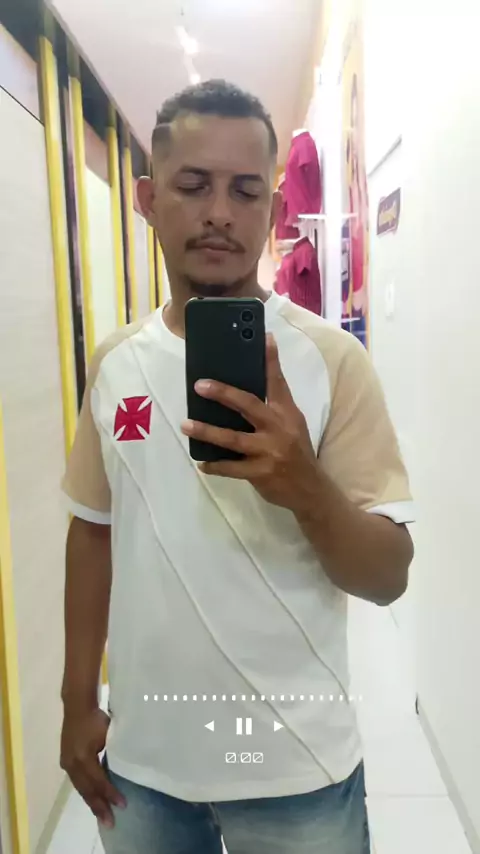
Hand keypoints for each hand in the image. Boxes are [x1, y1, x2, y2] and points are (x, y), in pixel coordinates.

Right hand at [60, 707, 125, 826]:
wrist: (77, 706)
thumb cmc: (96, 718)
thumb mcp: (108, 735)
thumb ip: (113, 753)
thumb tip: (123, 769)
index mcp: (84, 758)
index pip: (99, 781)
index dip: (110, 794)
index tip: (122, 804)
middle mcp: (72, 764)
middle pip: (87, 789)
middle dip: (99, 806)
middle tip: (110, 821)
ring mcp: (67, 763)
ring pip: (80, 788)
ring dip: (91, 802)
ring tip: (101, 815)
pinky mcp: (66, 760)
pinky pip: (76, 781)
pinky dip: (85, 791)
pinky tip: (91, 799)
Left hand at [181, 334, 320, 512]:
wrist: (310, 489)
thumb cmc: (296, 451)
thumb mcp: (292, 424)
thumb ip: (274, 405)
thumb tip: (247, 386)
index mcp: (287, 413)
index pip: (278, 382)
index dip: (271, 359)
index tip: (264, 337)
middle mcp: (279, 428)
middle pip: (249, 405)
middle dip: (223, 394)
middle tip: (199, 385)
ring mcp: (270, 451)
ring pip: (233, 439)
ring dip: (207, 432)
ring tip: (186, 425)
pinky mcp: (261, 472)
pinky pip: (232, 468)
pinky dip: (215, 465)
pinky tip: (202, 462)